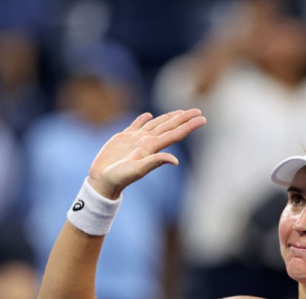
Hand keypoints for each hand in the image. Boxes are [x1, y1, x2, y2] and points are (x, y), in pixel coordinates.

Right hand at [87, 109, 205, 199]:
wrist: (102, 181)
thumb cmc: (120, 177)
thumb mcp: (138, 170)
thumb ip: (155, 162)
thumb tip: (176, 161)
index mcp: (152, 147)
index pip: (175, 134)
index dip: (189, 125)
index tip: (203, 118)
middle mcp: (147, 142)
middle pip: (169, 126)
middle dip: (184, 118)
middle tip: (198, 111)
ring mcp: (135, 139)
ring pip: (155, 124)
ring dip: (168, 117)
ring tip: (180, 112)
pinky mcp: (123, 138)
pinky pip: (135, 125)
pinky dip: (142, 119)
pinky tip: (148, 115)